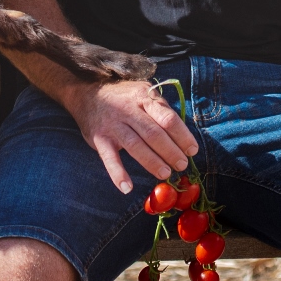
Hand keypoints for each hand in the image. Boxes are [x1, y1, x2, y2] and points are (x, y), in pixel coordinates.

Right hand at [67, 79, 197, 192]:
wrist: (87, 94)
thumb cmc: (124, 98)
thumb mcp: (143, 93)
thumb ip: (160, 110)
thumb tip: (183, 135)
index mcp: (144, 98)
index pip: (167, 118)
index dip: (182, 136)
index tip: (192, 150)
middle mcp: (128, 110)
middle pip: (154, 133)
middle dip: (171, 151)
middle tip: (182, 165)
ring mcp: (113, 125)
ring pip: (136, 146)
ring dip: (153, 162)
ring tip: (166, 174)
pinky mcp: (99, 139)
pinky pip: (110, 158)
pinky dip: (118, 174)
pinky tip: (127, 188)